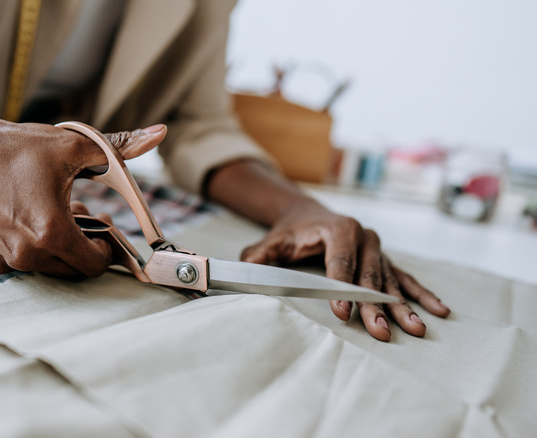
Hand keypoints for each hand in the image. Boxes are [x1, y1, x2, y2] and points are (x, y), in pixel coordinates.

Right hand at [0, 70, 164, 277]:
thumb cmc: (15, 147)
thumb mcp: (72, 145)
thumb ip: (121, 148)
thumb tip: (162, 133)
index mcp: (51, 231)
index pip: (95, 265)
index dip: (106, 248)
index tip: (102, 224)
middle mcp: (25, 254)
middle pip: (72, 269)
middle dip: (82, 245)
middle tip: (79, 212)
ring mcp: (1, 260)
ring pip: (45, 267)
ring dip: (56, 245)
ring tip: (50, 211)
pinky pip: (18, 263)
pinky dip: (28, 246)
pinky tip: (23, 218)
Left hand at [240, 198, 449, 341]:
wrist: (307, 215)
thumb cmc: (289, 233)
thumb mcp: (270, 242)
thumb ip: (258, 256)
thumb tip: (246, 270)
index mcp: (337, 229)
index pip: (340, 264)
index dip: (341, 289)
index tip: (342, 313)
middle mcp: (363, 236)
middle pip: (368, 277)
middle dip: (374, 307)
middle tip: (380, 332)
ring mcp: (377, 248)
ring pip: (389, 281)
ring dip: (402, 307)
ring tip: (414, 328)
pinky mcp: (384, 258)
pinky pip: (405, 278)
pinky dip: (421, 294)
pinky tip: (438, 310)